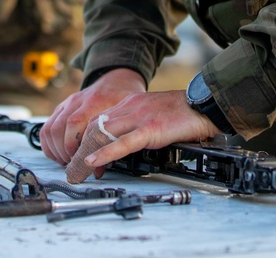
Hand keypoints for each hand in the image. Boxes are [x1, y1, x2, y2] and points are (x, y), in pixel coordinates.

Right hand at [40, 68, 145, 164]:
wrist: (115, 80)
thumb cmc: (121, 101)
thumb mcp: (123, 118)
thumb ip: (112, 141)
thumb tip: (98, 171)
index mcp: (95, 101)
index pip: (76, 123)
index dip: (73, 145)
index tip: (80, 160)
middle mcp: (78, 101)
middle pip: (59, 127)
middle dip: (63, 151)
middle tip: (72, 163)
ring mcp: (67, 103)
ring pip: (50, 128)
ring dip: (55, 149)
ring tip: (66, 160)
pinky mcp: (61, 107)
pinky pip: (47, 127)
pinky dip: (48, 144)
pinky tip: (58, 154)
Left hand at [76, 90, 218, 179]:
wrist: (202, 103)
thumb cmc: (182, 111)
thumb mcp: (152, 113)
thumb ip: (137, 124)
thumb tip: (125, 142)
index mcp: (129, 104)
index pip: (98, 121)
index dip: (86, 140)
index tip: (81, 157)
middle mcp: (129, 108)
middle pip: (94, 128)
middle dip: (80, 149)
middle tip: (73, 168)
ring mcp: (138, 117)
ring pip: (103, 135)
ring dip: (86, 155)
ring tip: (77, 171)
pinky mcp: (150, 129)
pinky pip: (123, 143)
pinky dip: (105, 153)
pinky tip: (94, 161)